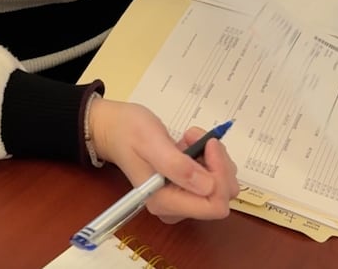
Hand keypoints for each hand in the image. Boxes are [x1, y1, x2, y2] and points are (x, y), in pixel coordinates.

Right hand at [89, 98, 238, 223]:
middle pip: (221, 196)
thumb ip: (176, 165)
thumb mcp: (151, 142)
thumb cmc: (129, 133)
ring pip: (222, 185)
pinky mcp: (186, 188)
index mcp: (165, 202)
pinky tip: (190, 143)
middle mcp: (175, 207)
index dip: (219, 175)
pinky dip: (210, 156)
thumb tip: (208, 186)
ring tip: (191, 137)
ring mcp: (182, 198)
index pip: (214, 205)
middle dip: (219, 163)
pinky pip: (214, 177)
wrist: (115, 130)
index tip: (208, 145)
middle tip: (198, 138)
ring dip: (215, 157)